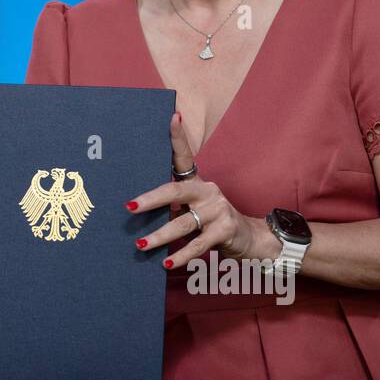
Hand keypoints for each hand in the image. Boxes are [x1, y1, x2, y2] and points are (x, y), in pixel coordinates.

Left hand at [126, 112, 273, 267]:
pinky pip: (198, 244)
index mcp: (197, 182)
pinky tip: (167, 263)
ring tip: (140, 245)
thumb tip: (134, 211)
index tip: (171, 117)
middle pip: (175, 191)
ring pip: (183, 222)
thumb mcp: (193, 209)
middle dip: (150, 200)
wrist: (250, 239)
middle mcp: (208, 191)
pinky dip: (181, 255)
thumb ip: (172, 207)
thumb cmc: (211, 222)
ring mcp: (218, 209)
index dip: (178, 137)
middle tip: (129, 207)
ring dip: (160, 236)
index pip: (185, 156)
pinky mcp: (225, 230)